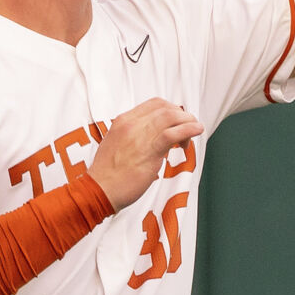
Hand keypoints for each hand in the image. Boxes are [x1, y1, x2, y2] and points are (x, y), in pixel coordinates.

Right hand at [88, 98, 202, 209]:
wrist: (98, 190)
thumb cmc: (108, 174)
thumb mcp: (118, 145)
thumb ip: (135, 138)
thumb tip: (158, 139)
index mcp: (123, 121)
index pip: (154, 104)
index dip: (171, 109)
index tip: (177, 121)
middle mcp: (131, 124)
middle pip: (165, 107)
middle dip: (182, 115)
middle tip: (187, 129)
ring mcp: (139, 136)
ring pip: (171, 116)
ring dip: (188, 121)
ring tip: (195, 130)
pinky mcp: (148, 151)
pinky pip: (172, 134)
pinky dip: (188, 130)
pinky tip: (196, 131)